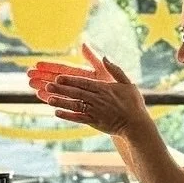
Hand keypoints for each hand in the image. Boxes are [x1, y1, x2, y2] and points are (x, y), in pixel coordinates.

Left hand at [31, 44, 146, 135]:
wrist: (136, 124)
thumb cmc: (133, 103)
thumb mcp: (127, 83)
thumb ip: (116, 69)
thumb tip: (105, 57)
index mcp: (104, 88)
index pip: (84, 82)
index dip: (70, 79)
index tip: (58, 77)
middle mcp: (98, 99)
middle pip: (77, 92)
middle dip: (61, 89)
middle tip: (47, 85)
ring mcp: (96, 111)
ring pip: (75, 105)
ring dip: (61, 102)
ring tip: (48, 99)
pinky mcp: (95, 123)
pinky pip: (79, 118)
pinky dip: (68, 116)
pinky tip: (57, 113)